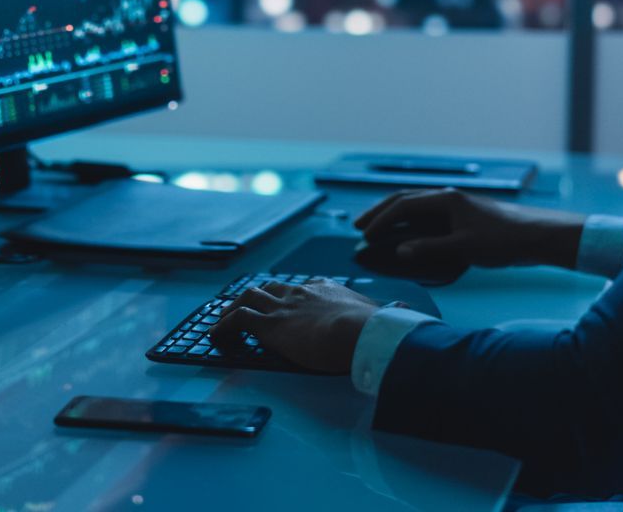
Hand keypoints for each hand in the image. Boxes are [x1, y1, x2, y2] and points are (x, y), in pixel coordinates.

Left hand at [209, 278, 381, 373]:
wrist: (359, 332)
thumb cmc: (374, 328)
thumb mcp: (385, 315)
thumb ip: (392, 311)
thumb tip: (406, 309)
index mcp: (328, 289)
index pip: (307, 285)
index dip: (296, 292)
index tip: (292, 300)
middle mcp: (302, 292)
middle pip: (273, 287)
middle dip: (259, 296)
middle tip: (249, 307)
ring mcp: (284, 307)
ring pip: (249, 297)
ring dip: (234, 307)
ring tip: (225, 320)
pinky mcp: (269, 325)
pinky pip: (237, 320)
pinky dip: (223, 327)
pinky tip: (216, 336)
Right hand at [354, 187, 586, 268]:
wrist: (537, 236)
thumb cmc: (504, 240)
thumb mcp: (465, 248)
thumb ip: (431, 248)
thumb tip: (400, 251)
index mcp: (446, 199)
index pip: (403, 205)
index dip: (381, 220)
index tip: (365, 236)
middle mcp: (448, 197)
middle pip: (405, 199)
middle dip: (380, 212)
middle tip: (359, 226)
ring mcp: (456, 206)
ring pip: (416, 206)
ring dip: (395, 216)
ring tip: (377, 228)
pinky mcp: (464, 216)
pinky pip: (428, 215)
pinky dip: (411, 222)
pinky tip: (408, 233)